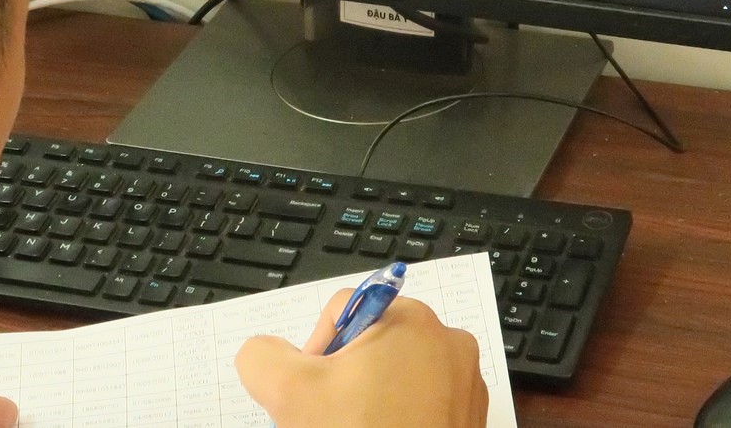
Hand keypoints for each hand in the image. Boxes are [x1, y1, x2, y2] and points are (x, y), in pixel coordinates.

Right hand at [235, 288, 489, 427]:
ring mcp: (465, 384)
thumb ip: (261, 356)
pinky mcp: (469, 419)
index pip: (341, 313)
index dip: (315, 354)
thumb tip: (262, 352)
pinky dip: (401, 418)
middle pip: (372, 345)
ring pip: (399, 377)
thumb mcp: (289, 393)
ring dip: (373, 400)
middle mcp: (448, 344)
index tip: (315, 392)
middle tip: (333, 417)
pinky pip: (425, 404)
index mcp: (410, 320)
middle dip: (345, 380)